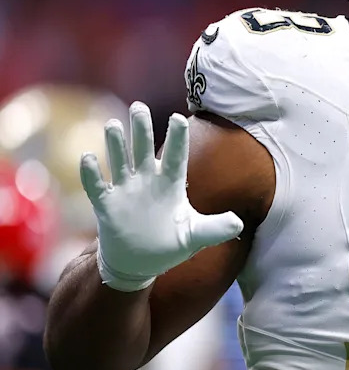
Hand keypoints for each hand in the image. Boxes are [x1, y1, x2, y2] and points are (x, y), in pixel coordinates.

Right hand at [80, 102, 243, 291]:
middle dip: (141, 128)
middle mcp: (147, 181)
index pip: (175, 156)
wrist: (139, 263)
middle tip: (139, 106)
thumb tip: (239, 223)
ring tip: (113, 124)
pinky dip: (91, 173)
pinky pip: (97, 186)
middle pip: (143, 149)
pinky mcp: (107, 205)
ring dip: (115, 144)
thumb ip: (215, 228)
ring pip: (120, 161)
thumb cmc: (170, 244)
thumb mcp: (195, 236)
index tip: (178, 118)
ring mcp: (126, 191)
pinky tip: (88, 157)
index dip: (176, 138)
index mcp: (170, 183)